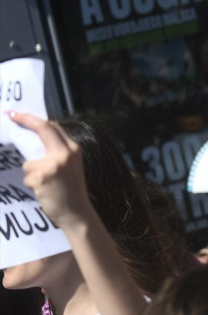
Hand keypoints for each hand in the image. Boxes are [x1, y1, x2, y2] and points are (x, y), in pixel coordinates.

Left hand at [11, 112, 94, 229]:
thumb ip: (58, 150)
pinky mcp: (41, 178)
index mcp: (73, 149)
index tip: (17, 114)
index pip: (52, 126)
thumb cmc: (71, 190)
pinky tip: (44, 191)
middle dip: (25, 120)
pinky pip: (27, 177)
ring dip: (31, 172)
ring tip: (45, 184)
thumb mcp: (71, 165)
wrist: (76, 212)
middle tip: (10, 115)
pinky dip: (31, 184)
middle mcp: (65, 153)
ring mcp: (53, 165)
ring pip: (29, 162)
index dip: (33, 118)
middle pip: (43, 129)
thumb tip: (37, 136)